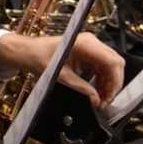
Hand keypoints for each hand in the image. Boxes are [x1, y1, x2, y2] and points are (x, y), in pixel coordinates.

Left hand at [0, 32, 123, 107]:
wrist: (27, 51)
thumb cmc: (38, 56)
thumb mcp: (59, 75)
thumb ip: (79, 87)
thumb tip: (95, 99)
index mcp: (85, 43)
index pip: (112, 62)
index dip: (115, 81)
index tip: (109, 96)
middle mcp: (91, 42)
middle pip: (114, 64)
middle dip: (112, 84)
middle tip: (105, 101)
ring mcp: (90, 47)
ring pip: (110, 67)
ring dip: (107, 84)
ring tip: (99, 99)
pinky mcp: (88, 54)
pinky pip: (102, 68)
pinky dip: (101, 80)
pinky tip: (95, 91)